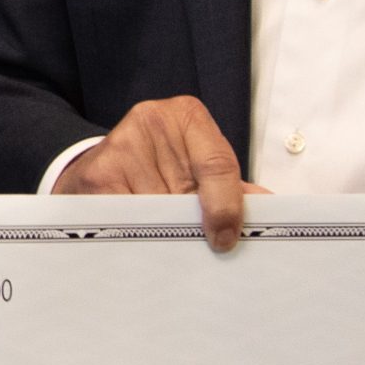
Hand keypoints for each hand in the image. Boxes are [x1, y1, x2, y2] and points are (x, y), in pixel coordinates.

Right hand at [53, 96, 266, 251]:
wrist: (96, 166)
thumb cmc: (154, 167)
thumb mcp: (192, 165)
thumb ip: (228, 186)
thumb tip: (268, 208)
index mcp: (187, 116)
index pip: (218, 164)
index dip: (226, 206)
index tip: (226, 237)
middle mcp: (153, 121)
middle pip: (187, 191)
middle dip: (195, 223)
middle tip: (202, 248)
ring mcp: (122, 145)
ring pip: (157, 209)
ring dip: (165, 231)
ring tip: (165, 239)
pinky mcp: (98, 173)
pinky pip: (129, 217)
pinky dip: (139, 233)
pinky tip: (140, 237)